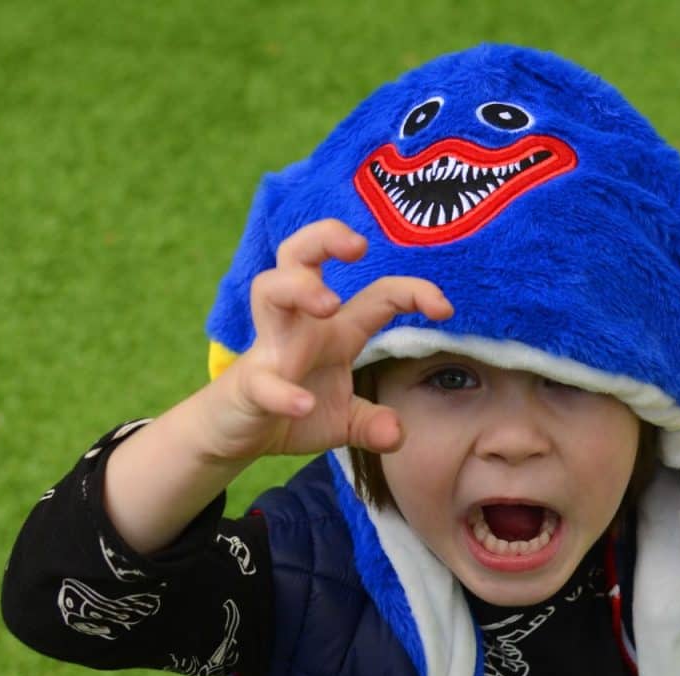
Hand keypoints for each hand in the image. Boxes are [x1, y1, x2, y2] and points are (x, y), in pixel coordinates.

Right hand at [198, 219, 452, 460]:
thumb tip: (397, 434)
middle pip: (300, 255)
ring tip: (328, 303)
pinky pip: (264, 381)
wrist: (236, 432)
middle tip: (358, 246)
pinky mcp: (250, 384)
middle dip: (325, 237)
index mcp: (334, 330)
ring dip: (299, 287)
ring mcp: (270, 349)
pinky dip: (283, 391)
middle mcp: (300, 326)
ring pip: (269, 289)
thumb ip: (373, 424)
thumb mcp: (344, 420)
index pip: (377, 294)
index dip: (413, 290)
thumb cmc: (293, 405)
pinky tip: (303, 404)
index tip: (443, 308)